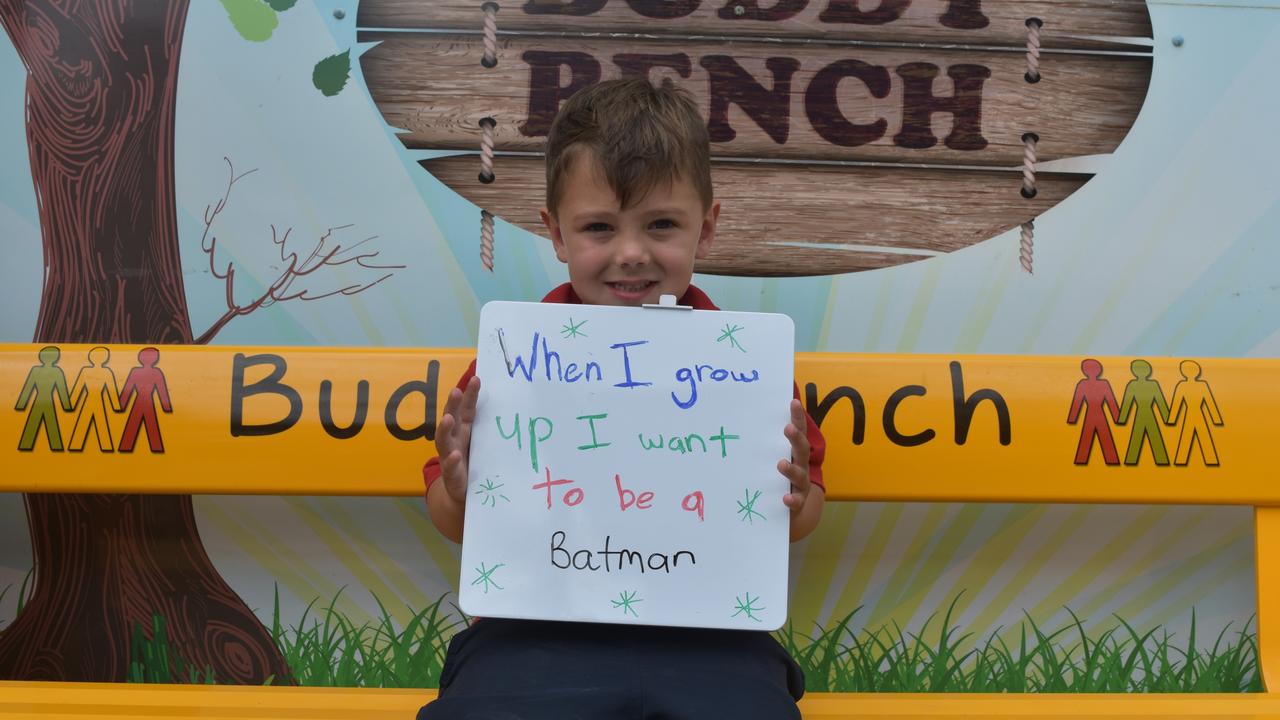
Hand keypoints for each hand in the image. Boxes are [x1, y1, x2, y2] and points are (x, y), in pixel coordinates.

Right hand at [435, 375, 480, 505]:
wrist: (464, 493)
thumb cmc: (476, 462)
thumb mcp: (484, 443)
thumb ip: (491, 428)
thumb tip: (514, 406)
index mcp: (464, 429)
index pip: (466, 409)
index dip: (470, 395)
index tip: (476, 379)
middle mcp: (454, 439)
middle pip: (451, 418)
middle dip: (453, 404)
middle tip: (456, 391)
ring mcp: (449, 456)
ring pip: (443, 439)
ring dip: (444, 428)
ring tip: (448, 418)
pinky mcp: (452, 474)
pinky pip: (450, 466)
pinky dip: (451, 460)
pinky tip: (455, 454)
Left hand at [779, 398, 810, 511]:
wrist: (794, 504)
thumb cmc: (780, 474)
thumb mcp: (777, 455)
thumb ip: (769, 439)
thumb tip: (754, 411)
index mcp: (796, 451)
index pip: (799, 430)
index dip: (798, 417)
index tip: (793, 402)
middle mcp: (801, 465)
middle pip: (802, 449)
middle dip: (795, 438)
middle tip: (787, 428)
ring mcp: (801, 483)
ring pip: (799, 475)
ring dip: (790, 469)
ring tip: (781, 464)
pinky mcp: (798, 501)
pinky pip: (797, 501)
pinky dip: (792, 499)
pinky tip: (786, 498)